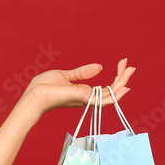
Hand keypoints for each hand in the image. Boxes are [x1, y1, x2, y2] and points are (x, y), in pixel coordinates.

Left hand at [21, 58, 135, 118]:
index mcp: (84, 93)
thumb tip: (99, 67)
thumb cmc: (44, 87)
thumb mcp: (66, 75)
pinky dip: (116, 95)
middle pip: (111, 91)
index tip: (122, 63)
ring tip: (130, 70)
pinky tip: (125, 87)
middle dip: (122, 78)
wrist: (34, 95)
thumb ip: (82, 73)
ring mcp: (86, 100)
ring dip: (122, 83)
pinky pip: (103, 101)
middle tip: (130, 65)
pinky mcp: (82, 99)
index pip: (105, 88)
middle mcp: (87, 98)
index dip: (116, 77)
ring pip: (111, 95)